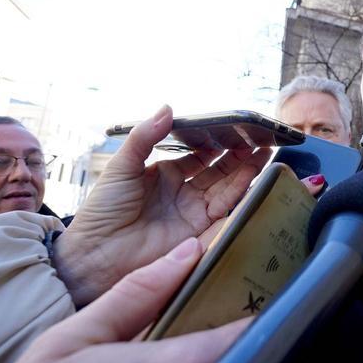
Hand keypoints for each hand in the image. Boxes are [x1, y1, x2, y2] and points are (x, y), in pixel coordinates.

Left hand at [54, 105, 272, 305]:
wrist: (97, 256)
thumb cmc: (102, 212)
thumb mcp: (122, 167)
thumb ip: (145, 136)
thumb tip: (167, 107)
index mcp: (162, 174)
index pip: (197, 155)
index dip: (215, 142)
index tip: (233, 128)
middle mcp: (181, 192)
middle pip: (217, 170)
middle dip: (238, 154)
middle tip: (259, 138)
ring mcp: (191, 211)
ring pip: (226, 186)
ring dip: (246, 169)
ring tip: (265, 150)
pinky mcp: (199, 230)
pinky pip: (225, 207)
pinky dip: (241, 191)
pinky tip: (255, 175)